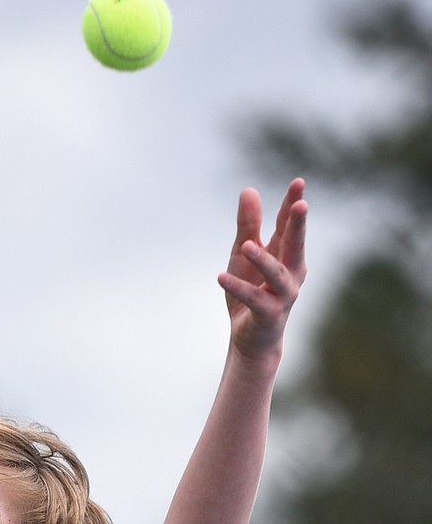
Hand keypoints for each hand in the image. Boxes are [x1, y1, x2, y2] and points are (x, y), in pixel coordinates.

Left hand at [218, 178, 307, 360]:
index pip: (288, 225)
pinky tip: (220, 277)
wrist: (251, 340)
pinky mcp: (268, 314)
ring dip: (262, 260)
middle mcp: (290, 272)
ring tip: (246, 246)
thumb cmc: (250, 292)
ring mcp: (282, 294)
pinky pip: (253, 299)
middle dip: (298, 225)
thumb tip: (249, 190)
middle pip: (294, 245)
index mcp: (286, 255)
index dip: (292, 204)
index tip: (299, 182)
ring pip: (276, 273)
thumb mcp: (243, 255)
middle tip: (302, 204)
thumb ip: (247, 226)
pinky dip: (237, 288)